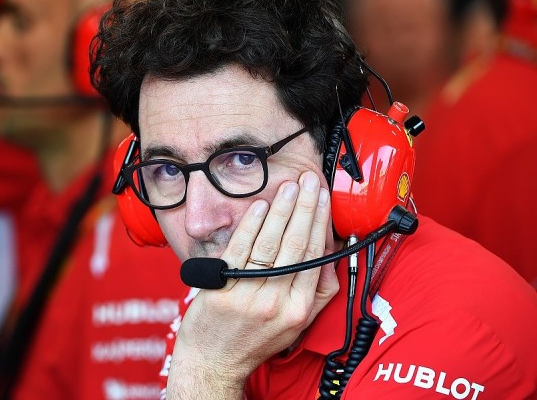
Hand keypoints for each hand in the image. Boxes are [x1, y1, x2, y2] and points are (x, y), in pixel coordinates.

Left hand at [168, 171, 338, 396]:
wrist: (214, 361)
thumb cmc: (254, 340)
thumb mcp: (296, 324)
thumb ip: (316, 292)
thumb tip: (330, 256)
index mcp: (299, 309)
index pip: (315, 257)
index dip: (321, 224)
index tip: (324, 199)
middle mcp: (276, 302)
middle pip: (296, 246)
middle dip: (306, 209)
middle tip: (310, 182)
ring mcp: (248, 295)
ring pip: (269, 244)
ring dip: (282, 211)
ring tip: (289, 188)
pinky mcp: (223, 287)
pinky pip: (240, 249)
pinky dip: (251, 226)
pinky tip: (260, 207)